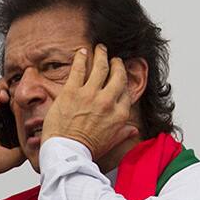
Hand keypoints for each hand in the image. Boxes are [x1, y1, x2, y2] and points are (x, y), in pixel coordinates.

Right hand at [0, 79, 25, 175]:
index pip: (11, 101)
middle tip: (15, 94)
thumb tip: (40, 135)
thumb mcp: (16, 154)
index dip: (18, 97)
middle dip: (9, 90)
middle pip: (0, 91)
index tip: (26, 98)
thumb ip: (27, 143)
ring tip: (3, 98)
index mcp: (1, 122)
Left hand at [41, 45, 139, 160]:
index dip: (123, 80)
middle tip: (113, 58)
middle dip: (116, 64)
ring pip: (100, 67)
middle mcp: (107, 102)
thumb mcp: (110, 142)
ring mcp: (89, 95)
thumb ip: (123, 133)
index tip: (120, 75)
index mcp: (119, 115)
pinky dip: (81, 58)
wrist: (66, 151)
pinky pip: (78, 69)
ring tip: (100, 48)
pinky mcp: (72, 91)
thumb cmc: (86, 149)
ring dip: (101, 55)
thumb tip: (133, 130)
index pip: (126, 91)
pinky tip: (82, 51)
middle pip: (117, 75)